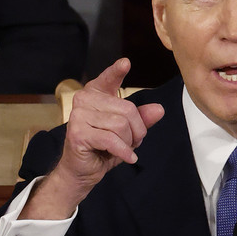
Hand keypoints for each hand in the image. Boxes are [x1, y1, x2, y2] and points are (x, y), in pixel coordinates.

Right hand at [22, 58, 164, 218]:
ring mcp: (78, 116)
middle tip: (131, 142)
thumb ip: (141, 119)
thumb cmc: (102, 148)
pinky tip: (127, 157)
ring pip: (121, 125)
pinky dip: (124, 151)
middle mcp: (84, 100)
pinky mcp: (78, 133)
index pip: (108, 79)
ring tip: (122, 149)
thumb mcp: (126, 132)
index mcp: (95, 94)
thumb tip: (158, 110)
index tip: (126, 63)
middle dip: (136, 130)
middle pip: (127, 109)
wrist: (81, 171)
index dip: (117, 71)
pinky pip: (112, 139)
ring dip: (128, 142)